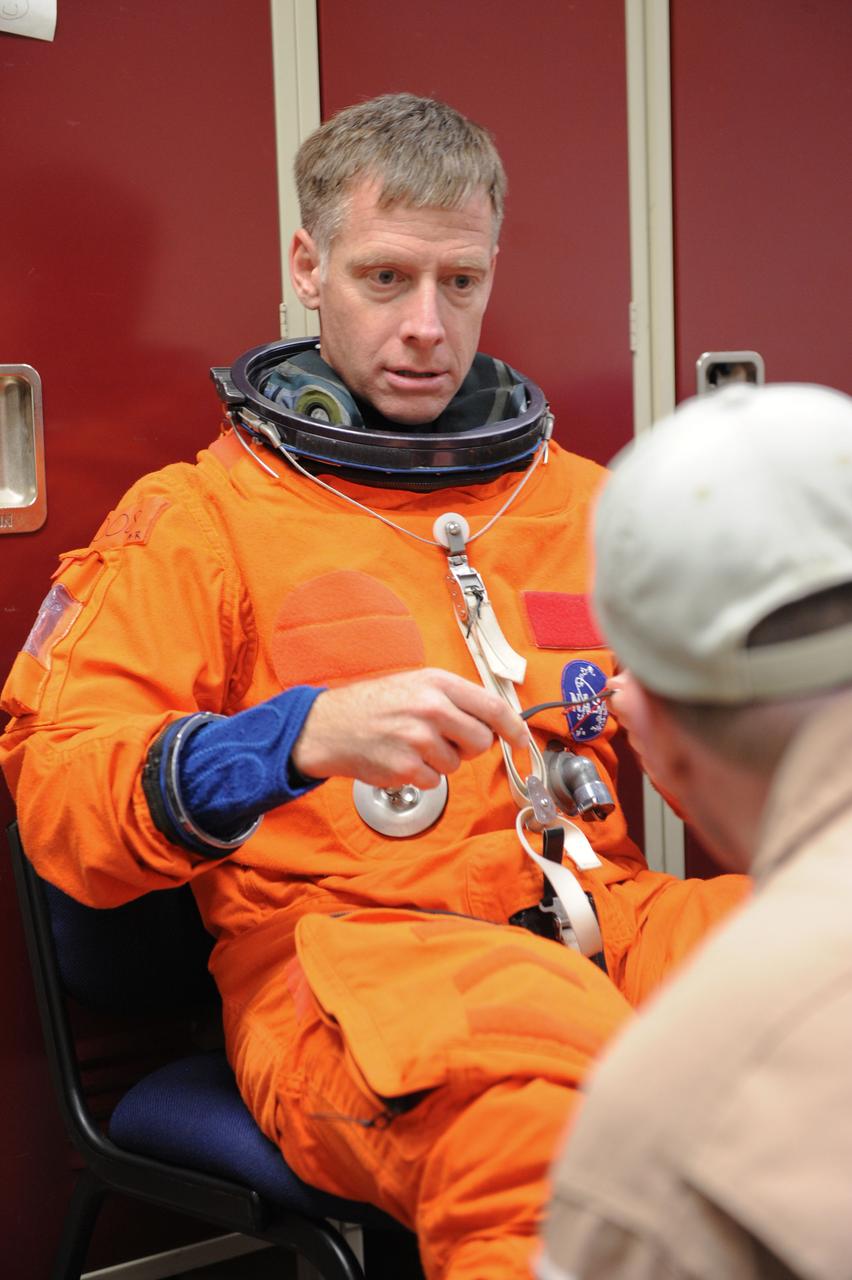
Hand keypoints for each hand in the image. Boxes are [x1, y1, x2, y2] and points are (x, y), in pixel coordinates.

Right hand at [291, 667, 529, 789]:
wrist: (330, 726)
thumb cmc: (375, 705)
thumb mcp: (417, 684)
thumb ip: (455, 699)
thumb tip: (496, 722)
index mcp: (437, 683)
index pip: (492, 706)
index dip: (513, 727)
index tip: (521, 739)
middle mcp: (431, 708)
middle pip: (480, 740)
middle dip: (469, 747)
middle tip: (445, 740)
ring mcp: (418, 739)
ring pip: (457, 764)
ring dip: (440, 761)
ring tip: (412, 745)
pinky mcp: (405, 767)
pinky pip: (435, 780)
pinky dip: (422, 775)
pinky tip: (401, 759)